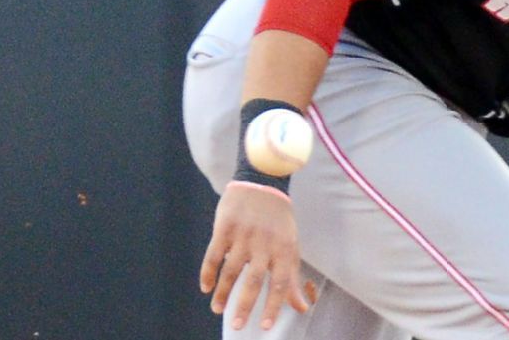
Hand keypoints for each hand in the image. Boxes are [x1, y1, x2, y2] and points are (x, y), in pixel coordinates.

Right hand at [199, 183, 316, 330]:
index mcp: (284, 249)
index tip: (265, 326)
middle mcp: (265, 244)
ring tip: (218, 309)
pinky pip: (214, 255)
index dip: (274, 306)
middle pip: (254, 280)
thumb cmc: (279, 220)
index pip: (281, 283)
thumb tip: (302, 307)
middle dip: (245, 305)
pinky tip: (205, 288)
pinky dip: (208, 273)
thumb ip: (292, 278)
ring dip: (223, 292)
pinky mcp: (225, 228)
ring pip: (231, 270)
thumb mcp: (291, 246)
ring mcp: (244, 235)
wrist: (263, 182)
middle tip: (237, 326)